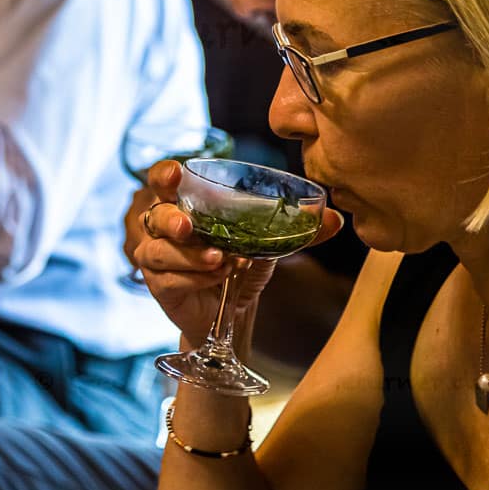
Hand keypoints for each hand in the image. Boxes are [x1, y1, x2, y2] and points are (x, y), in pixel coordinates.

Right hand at [129, 161, 343, 345]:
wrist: (233, 314)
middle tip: (189, 226)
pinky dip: (192, 278)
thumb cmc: (243, 269)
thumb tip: (334, 218)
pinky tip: (216, 278)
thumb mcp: (269, 245)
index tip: (177, 175)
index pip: (163, 181)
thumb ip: (295, 231)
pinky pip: (167, 279)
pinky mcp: (159, 286)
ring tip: (218, 260)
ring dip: (187, 255)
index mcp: (186, 206)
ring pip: (158, 250)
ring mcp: (157, 258)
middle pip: (154, 214)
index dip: (164, 175)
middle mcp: (164, 228)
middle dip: (171, 219)